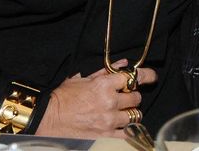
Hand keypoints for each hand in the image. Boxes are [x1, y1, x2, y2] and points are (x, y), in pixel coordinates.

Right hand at [34, 60, 157, 138]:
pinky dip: (130, 130)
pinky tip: (126, 127)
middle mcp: (109, 102)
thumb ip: (105, 72)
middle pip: (136, 98)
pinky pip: (127, 134)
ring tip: (123, 113)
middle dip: (132, 96)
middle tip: (125, 97)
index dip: (146, 75)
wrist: (47, 118)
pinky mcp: (104, 135)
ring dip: (132, 113)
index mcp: (104, 85)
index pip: (133, 77)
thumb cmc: (63, 98)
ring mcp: (108, 120)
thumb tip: (123, 64)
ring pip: (135, 115)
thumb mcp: (83, 79)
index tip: (151, 76)